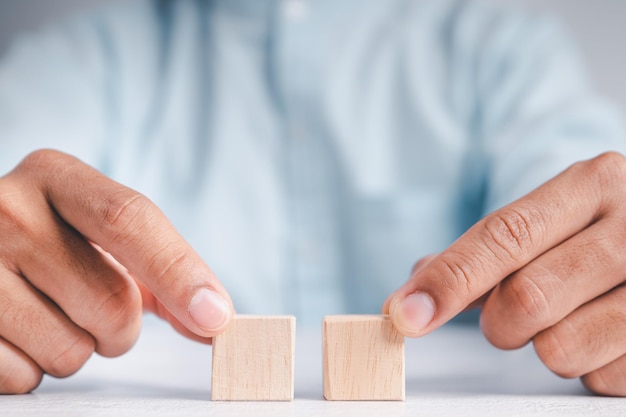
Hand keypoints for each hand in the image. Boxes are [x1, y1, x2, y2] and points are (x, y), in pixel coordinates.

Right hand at [0, 150, 232, 392]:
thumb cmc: (53, 245)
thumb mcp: (99, 234)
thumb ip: (161, 271)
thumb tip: (213, 319)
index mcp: (54, 177)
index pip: (130, 220)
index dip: (179, 273)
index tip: (215, 317)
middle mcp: (6, 209)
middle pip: (113, 300)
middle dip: (122, 327)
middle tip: (92, 309)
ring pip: (72, 350)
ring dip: (78, 350)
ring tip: (48, 316)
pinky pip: (22, 377)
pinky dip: (33, 371)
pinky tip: (15, 335)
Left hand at [383, 152, 625, 395]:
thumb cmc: (593, 231)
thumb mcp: (551, 217)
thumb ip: (483, 251)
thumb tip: (413, 292)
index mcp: (593, 185)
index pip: (505, 236)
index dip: (450, 279)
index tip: (405, 314)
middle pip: (526, 298)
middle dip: (498, 321)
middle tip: (509, 316)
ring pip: (560, 348)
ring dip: (544, 345)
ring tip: (567, 319)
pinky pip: (599, 378)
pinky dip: (586, 366)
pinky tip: (602, 335)